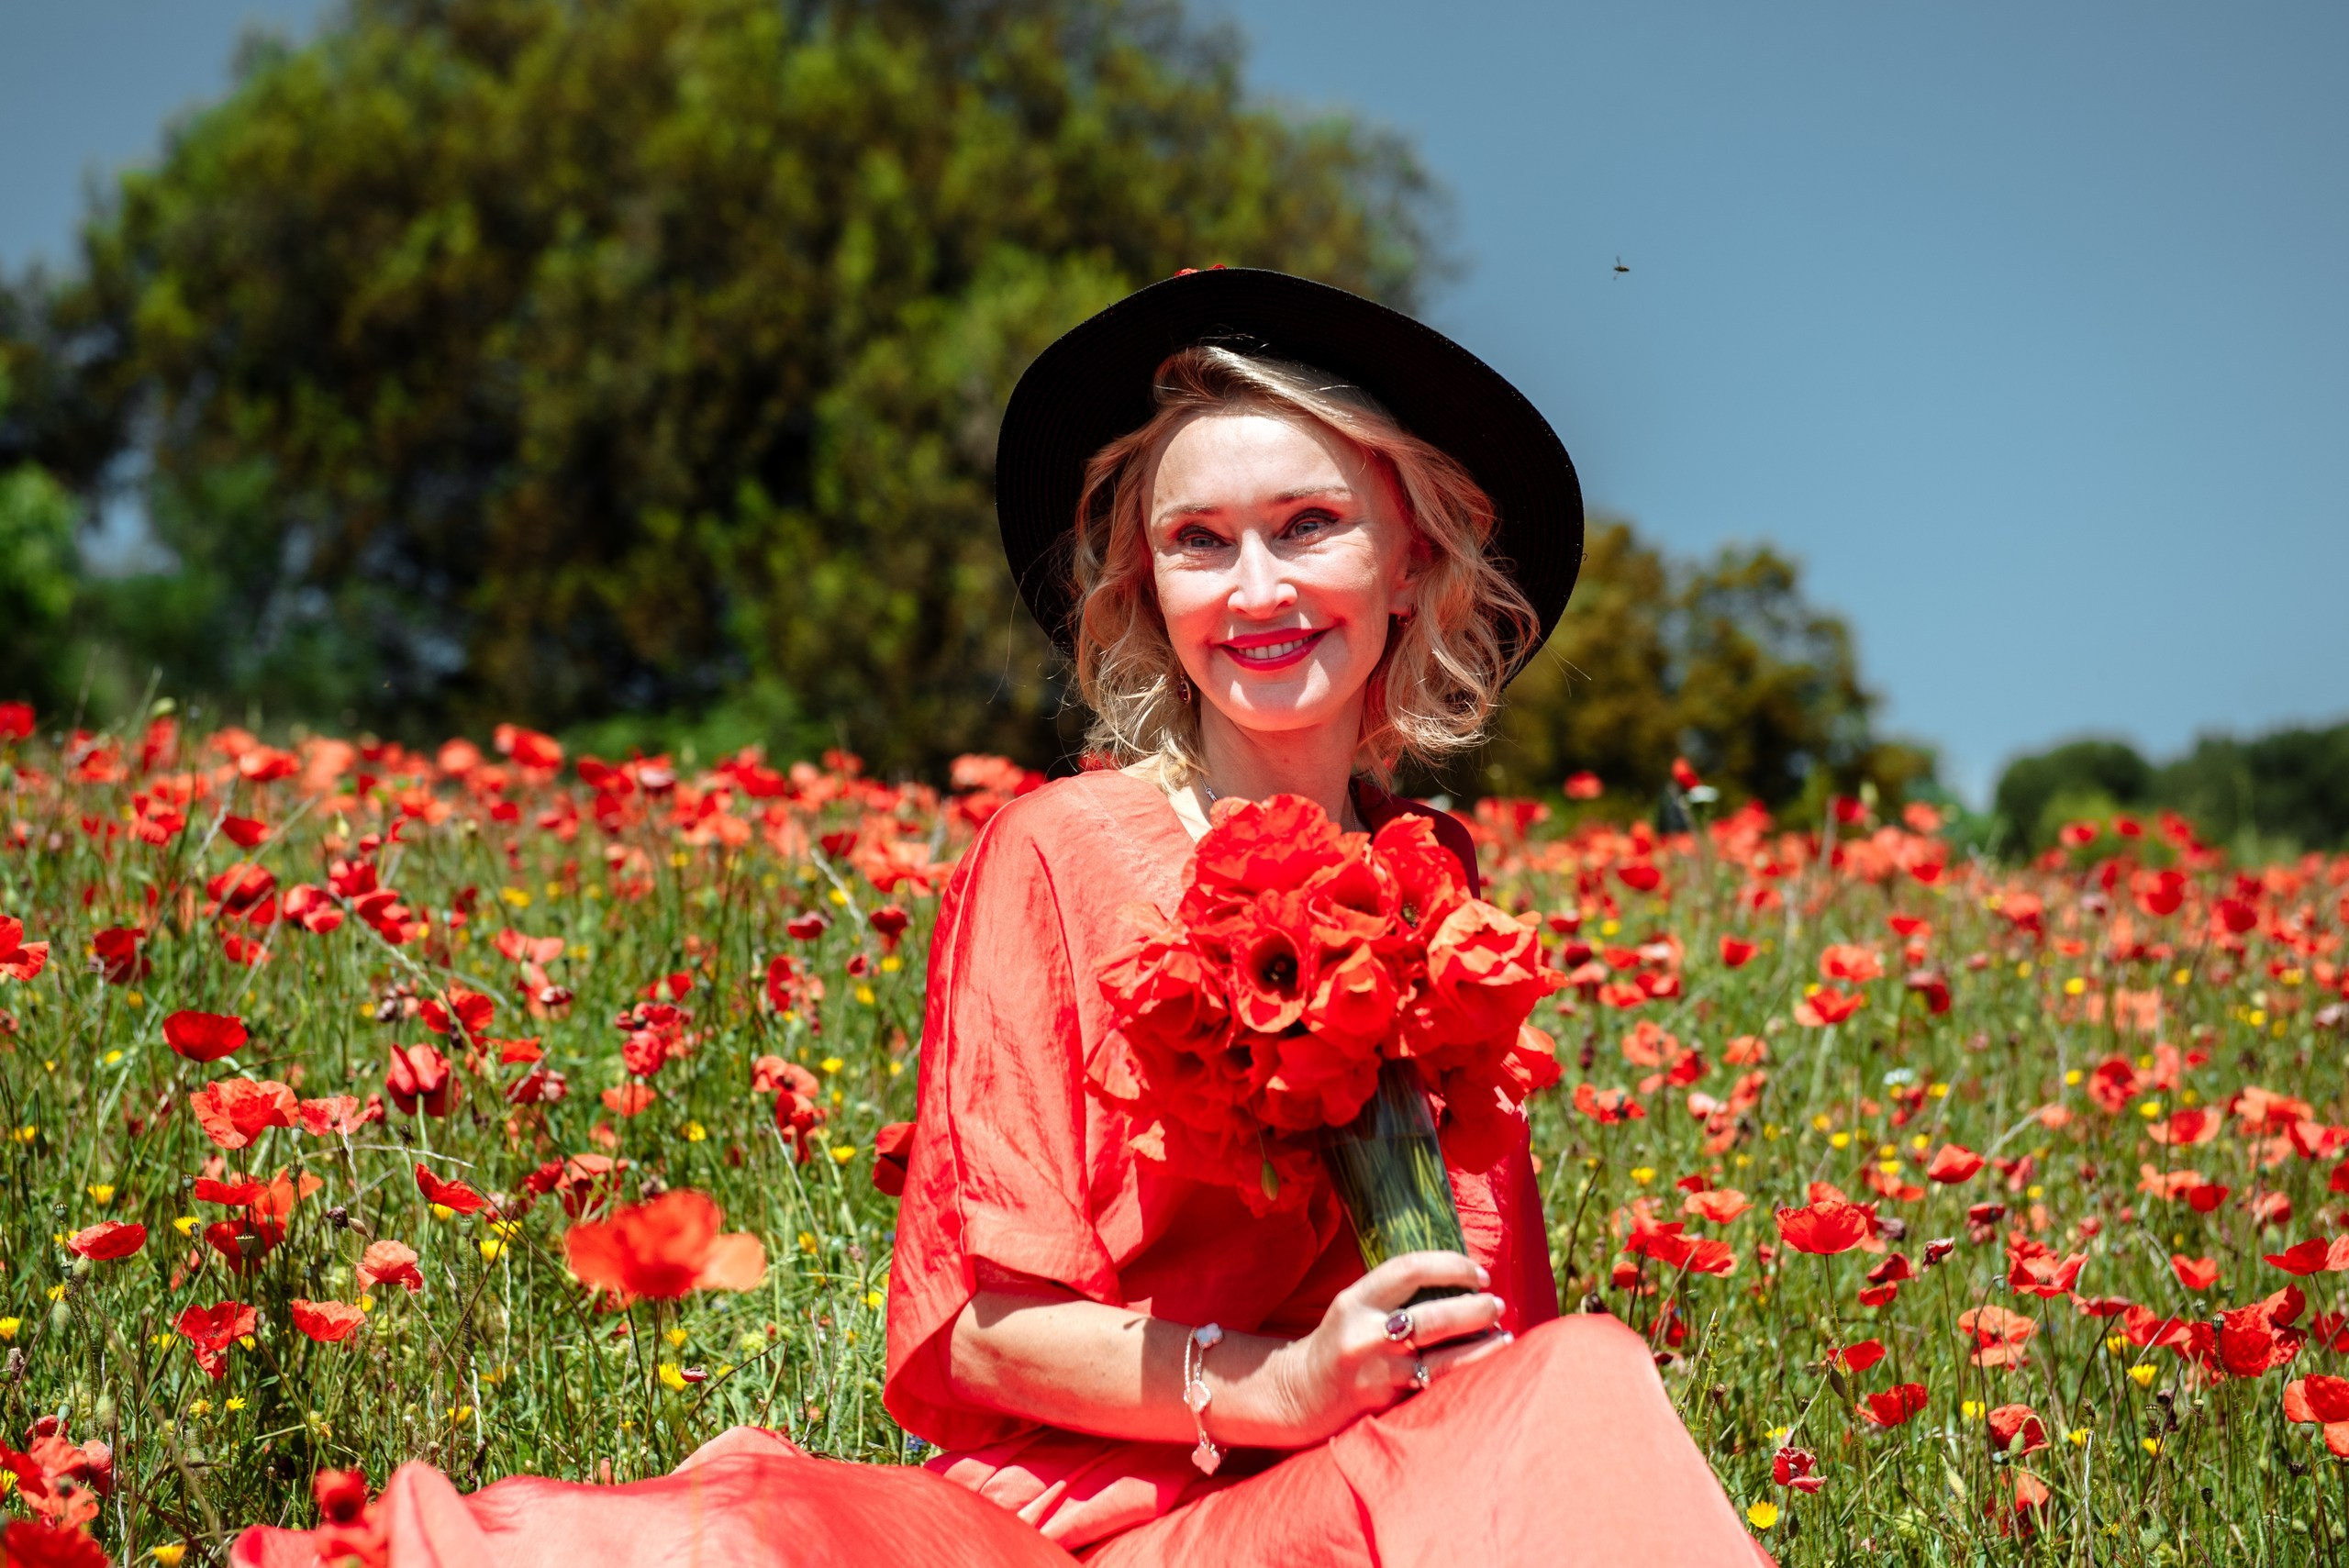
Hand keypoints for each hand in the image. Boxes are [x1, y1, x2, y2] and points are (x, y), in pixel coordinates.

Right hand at [1266, 1251, 1511, 1445]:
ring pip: (1444, 1356)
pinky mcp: (1389, 1401)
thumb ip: (1396, 1293)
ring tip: (1503, 1333)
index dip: (1451, 1266)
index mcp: (1355, 1301)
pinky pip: (1439, 1383)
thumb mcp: (1356, 1306)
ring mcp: (1379, 1371)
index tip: (1478, 1272)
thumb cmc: (1341, 1342)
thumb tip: (1459, 1278)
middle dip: (1475, 1308)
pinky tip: (1489, 1362)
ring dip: (1482, 1343)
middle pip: (1434, 1316)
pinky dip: (1469, 1369)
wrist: (1301, 1394)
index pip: (1409, 1270)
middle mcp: (1366, 1334)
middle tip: (1496, 1303)